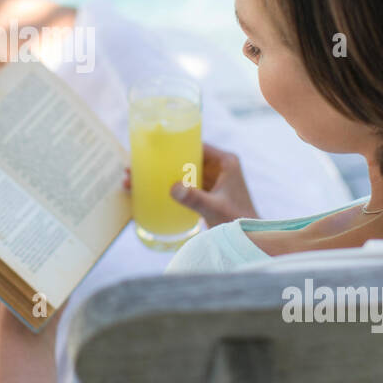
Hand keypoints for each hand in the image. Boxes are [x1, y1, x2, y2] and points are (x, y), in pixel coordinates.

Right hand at [123, 143, 257, 227]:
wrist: (249, 238)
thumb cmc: (238, 220)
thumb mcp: (214, 208)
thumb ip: (195, 198)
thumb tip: (173, 188)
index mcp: (225, 162)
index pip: (197, 145)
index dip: (175, 144)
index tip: (153, 147)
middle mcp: (219, 167)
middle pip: (185, 157)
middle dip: (161, 162)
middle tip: (135, 164)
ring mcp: (212, 179)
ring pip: (182, 171)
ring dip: (161, 174)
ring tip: (133, 178)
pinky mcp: (206, 192)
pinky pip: (184, 184)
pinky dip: (168, 186)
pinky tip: (148, 190)